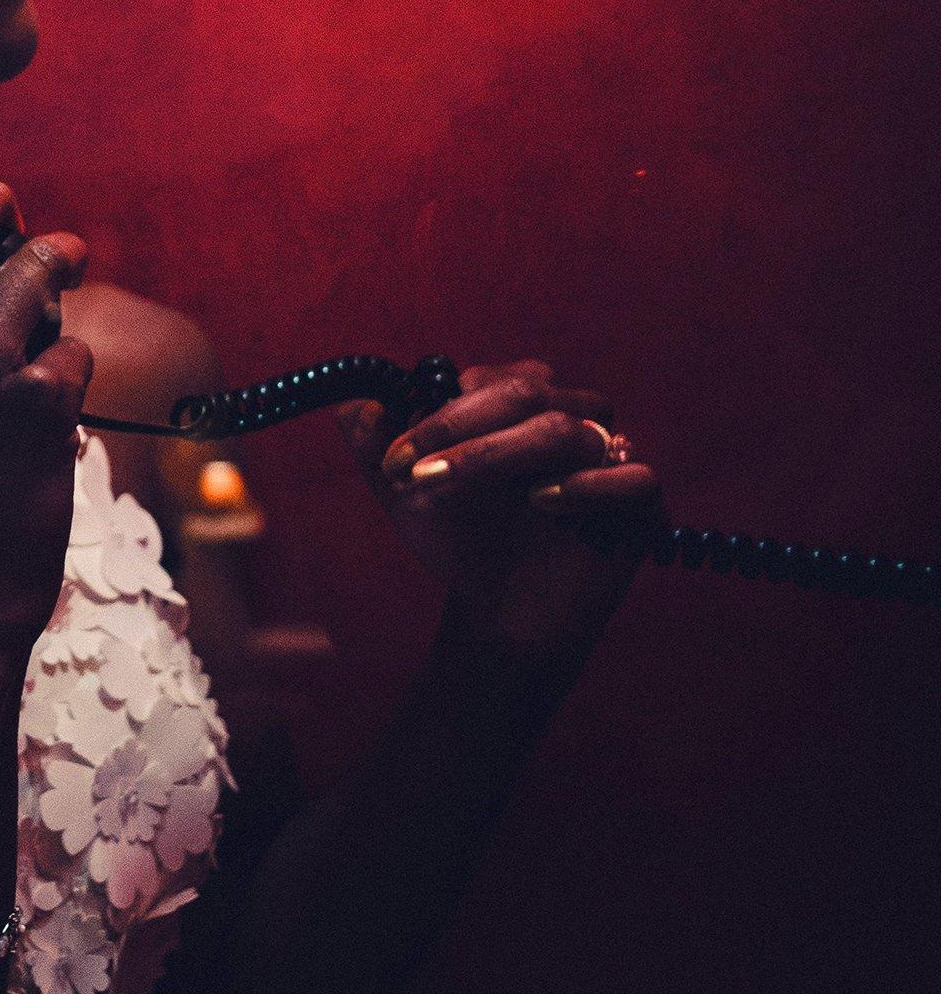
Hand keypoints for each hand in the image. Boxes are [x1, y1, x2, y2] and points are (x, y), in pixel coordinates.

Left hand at [338, 361, 662, 672]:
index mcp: (524, 404)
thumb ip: (376, 446)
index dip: (442, 409)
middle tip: (414, 470)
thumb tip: (351, 404)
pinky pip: (635, 476)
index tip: (394, 453)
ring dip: (505, 452)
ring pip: (573, 429)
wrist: (500, 614)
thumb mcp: (407, 493)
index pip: (493, 379)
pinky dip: (588, 484)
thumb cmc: (462, 540)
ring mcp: (612, 459)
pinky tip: (542, 500)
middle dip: (462, 427)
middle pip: (530, 394)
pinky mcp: (642, 505)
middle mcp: (572, 420)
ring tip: (453, 485)